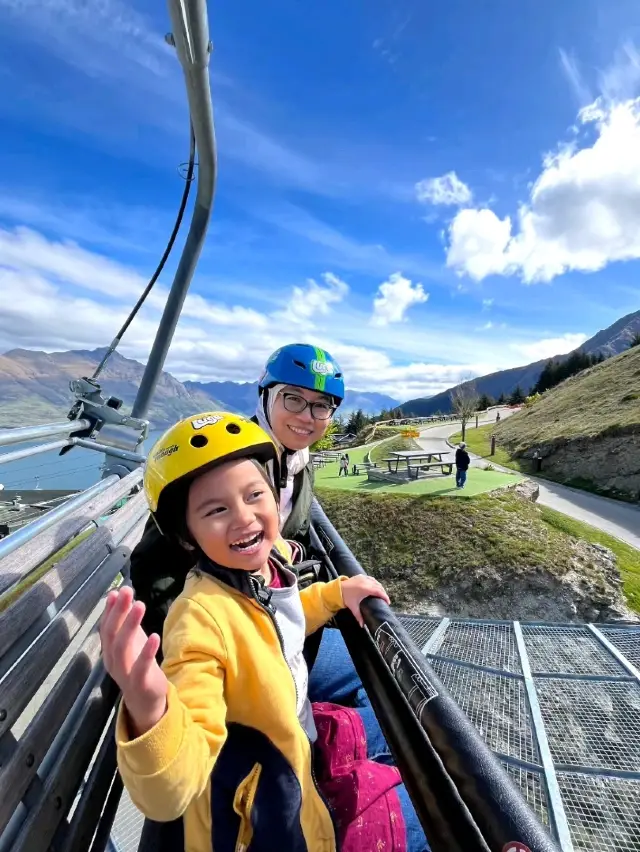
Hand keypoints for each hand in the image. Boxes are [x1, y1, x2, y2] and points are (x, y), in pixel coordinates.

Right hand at [100, 586, 167, 736]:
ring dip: (130, 625)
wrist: (145, 701)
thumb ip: (125, 622)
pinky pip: (140, 667)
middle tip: (128, 592)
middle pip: (111, 634)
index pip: (106, 627)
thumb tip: (120, 594)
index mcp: (109, 651)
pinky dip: (146, 652)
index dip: (110, 610)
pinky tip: (154, 636)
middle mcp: (112, 661)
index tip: (116, 592)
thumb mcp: (131, 643)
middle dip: (118, 611)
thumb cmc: (137, 666)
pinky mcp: (140, 683)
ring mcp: (124, 673)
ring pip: (122, 648)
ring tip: (140, 605)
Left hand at [341, 576, 389, 626]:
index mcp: (366, 589)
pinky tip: (375, 586)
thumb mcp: (353, 607)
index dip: (385, 596)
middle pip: (379, 587)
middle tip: (385, 599)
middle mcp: (366, 582)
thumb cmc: (346, 598)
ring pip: (375, 582)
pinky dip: (374, 582)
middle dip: (383, 592)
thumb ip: (359, 616)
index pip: (379, 592)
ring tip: (381, 593)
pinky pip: (371, 578)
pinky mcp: (360, 576)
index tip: (388, 602)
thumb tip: (362, 626)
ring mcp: (363, 578)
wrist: (337, 589)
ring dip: (379, 587)